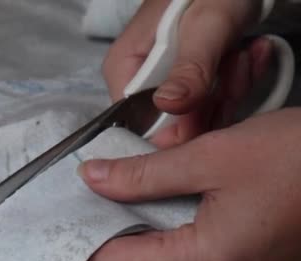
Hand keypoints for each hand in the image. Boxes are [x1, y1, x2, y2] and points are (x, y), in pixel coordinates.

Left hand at [79, 108, 300, 260]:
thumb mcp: (210, 156)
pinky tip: (155, 194)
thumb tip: (92, 178)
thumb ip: (143, 174)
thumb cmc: (297, 158)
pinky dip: (168, 223)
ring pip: (163, 254)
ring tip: (115, 184)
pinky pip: (188, 249)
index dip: (81, 241)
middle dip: (110, 223)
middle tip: (84, 188)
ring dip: (140, 220)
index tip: (55, 217)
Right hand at [103, 0, 272, 146]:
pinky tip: (245, 55)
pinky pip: (212, 102)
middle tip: (234, 65)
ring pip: (198, 115)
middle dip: (212, 101)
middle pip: (173, 123)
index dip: (178, 126)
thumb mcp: (204, 26)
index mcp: (123, 71)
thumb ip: (189, 67)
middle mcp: (139, 83)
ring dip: (230, 89)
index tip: (209, 105)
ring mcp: (164, 84)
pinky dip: (236, 82)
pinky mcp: (187, 83)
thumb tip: (168, 105)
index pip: (139, 124)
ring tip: (242, 54)